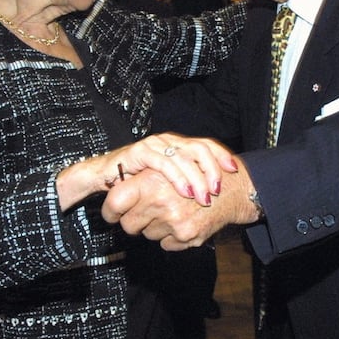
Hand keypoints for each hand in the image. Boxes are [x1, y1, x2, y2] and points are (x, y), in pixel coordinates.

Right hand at [57, 132, 236, 210]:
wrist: (104, 177)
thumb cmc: (135, 181)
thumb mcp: (165, 182)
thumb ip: (185, 181)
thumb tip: (211, 193)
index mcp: (177, 145)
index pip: (205, 144)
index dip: (221, 156)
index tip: (234, 171)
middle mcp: (168, 141)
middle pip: (199, 148)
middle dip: (212, 170)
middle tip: (217, 190)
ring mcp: (154, 145)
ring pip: (184, 157)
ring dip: (197, 179)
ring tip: (204, 197)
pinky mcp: (140, 152)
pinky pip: (164, 163)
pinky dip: (177, 178)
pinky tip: (184, 192)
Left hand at [102, 158, 260, 250]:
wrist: (230, 189)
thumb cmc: (195, 175)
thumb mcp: (166, 168)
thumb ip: (140, 179)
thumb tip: (114, 195)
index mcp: (151, 181)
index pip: (115, 202)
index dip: (110, 210)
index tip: (112, 213)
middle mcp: (160, 203)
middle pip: (128, 224)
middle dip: (133, 220)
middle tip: (146, 211)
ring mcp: (173, 222)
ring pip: (146, 235)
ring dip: (154, 226)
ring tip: (170, 211)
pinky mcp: (185, 236)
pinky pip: (164, 243)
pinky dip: (170, 236)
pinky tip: (181, 221)